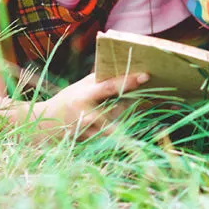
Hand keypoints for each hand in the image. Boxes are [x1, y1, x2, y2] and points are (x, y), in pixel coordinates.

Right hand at [34, 70, 149, 139]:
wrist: (43, 125)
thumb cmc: (67, 100)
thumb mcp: (81, 86)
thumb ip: (100, 79)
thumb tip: (122, 64)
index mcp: (84, 95)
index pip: (109, 87)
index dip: (127, 82)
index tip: (145, 76)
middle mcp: (87, 115)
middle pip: (120, 110)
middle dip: (139, 104)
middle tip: (164, 96)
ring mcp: (89, 132)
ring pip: (120, 126)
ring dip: (135, 119)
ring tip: (157, 110)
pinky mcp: (91, 144)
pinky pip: (113, 138)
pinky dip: (126, 133)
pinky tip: (139, 132)